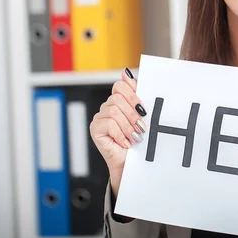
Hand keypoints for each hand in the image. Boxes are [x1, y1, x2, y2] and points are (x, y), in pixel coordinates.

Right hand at [89, 68, 147, 197]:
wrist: (132, 164)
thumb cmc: (140, 141)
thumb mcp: (143, 116)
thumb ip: (137, 95)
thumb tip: (126, 72)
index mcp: (120, 101)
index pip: (120, 85)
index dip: (132, 94)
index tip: (142, 109)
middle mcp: (108, 106)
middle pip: (118, 97)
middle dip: (133, 114)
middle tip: (142, 128)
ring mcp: (100, 117)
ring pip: (114, 110)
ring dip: (128, 126)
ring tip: (135, 137)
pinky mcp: (95, 128)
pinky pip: (108, 123)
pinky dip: (120, 134)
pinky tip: (125, 142)